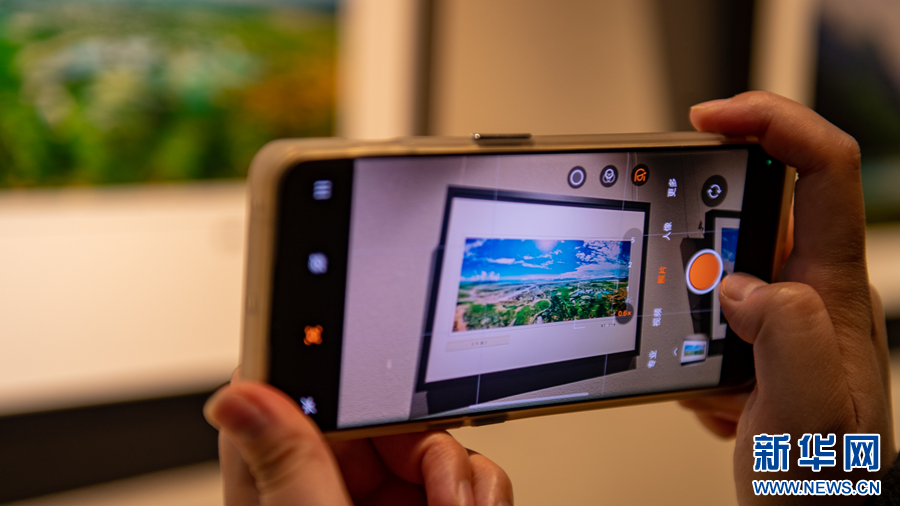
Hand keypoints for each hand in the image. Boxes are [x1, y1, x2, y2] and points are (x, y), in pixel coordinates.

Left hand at [204, 372, 512, 505]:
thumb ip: (287, 466)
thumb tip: (238, 392)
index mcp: (281, 478)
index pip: (306, 395)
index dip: (350, 382)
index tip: (392, 400)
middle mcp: (330, 482)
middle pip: (391, 416)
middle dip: (433, 450)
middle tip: (446, 495)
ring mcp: (381, 500)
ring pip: (436, 445)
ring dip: (466, 480)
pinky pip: (464, 479)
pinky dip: (481, 498)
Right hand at [678, 91, 893, 502]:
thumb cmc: (822, 478)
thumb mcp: (809, 409)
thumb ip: (787, 333)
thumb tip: (741, 283)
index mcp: (833, 289)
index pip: (823, 171)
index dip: (773, 124)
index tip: (712, 119)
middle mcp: (810, 291)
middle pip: (763, 200)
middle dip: (706, 215)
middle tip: (672, 245)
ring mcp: (779, 316)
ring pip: (724, 259)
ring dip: (688, 294)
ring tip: (696, 358)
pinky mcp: (752, 341)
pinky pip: (707, 308)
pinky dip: (687, 335)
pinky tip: (703, 387)